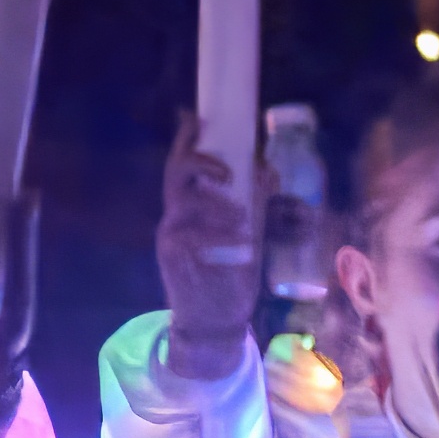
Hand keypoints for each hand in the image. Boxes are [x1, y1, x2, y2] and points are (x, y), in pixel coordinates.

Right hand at [156, 113, 261, 385]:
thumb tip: (268, 171)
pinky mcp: (172, 258)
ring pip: (184, 203)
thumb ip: (254, 204)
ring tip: (243, 222)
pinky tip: (238, 243)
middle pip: (175, 173)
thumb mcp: (248, 233)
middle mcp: (175, 215)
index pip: (182, 164)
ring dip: (218, 206)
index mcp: (190, 205)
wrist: (214, 321)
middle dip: (201, 162)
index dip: (186, 138)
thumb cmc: (230, 275)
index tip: (195, 116)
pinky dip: (217, 235)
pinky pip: (191, 236)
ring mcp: (171, 235)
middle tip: (229, 172)